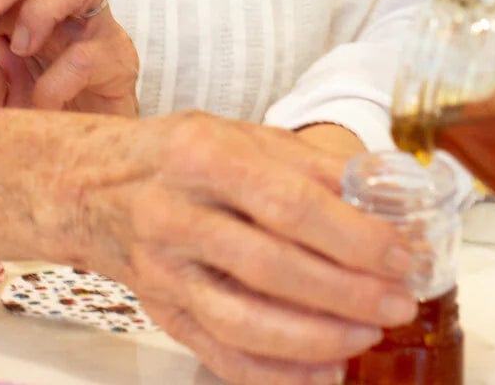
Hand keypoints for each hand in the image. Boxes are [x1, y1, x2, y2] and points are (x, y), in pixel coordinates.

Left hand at [0, 0, 138, 115]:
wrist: (86, 160)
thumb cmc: (39, 121)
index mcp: (22, 12)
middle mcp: (62, 10)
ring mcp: (96, 30)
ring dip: (43, 6)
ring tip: (23, 48)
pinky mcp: (120, 60)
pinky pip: (90, 51)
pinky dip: (57, 79)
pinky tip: (46, 105)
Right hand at [81, 113, 417, 384]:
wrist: (93, 184)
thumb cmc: (181, 154)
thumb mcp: (244, 135)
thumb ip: (310, 163)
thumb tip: (382, 192)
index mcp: (205, 156)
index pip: (289, 203)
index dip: (352, 235)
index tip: (401, 253)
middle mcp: (177, 214)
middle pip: (271, 266)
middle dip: (346, 292)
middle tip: (399, 302)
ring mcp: (163, 270)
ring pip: (243, 321)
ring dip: (315, 337)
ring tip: (367, 336)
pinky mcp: (160, 311)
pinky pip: (218, 354)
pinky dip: (274, 373)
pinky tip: (322, 370)